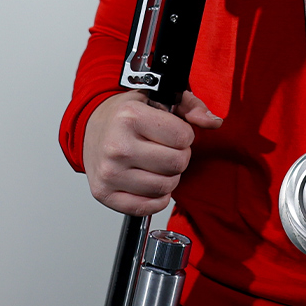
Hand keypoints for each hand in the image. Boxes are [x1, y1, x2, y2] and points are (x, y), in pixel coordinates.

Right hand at [82, 89, 222, 215]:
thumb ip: (191, 107)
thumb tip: (214, 122)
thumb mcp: (158, 98)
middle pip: (177, 163)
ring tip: (157, 165)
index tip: (174, 132)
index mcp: (130, 117)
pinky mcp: (105, 194)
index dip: (185, 135)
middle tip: (167, 149)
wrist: (91, 129)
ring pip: (165, 187)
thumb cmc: (125, 116)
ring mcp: (110, 173)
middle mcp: (117, 146)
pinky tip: (150, 182)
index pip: (183, 137)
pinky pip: (147, 207)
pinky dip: (157, 198)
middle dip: (180, 156)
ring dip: (169, 177)